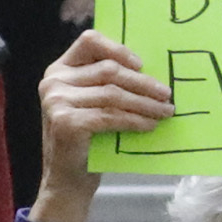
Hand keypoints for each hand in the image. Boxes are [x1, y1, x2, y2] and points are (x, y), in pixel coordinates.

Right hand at [34, 31, 173, 221]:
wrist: (67, 180)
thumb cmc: (86, 139)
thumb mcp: (91, 103)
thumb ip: (107, 83)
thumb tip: (151, 71)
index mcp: (60, 69)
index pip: (89, 41)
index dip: (118, 48)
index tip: (142, 64)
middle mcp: (54, 81)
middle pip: (109, 71)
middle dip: (143, 83)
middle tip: (167, 94)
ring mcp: (57, 102)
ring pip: (113, 94)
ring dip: (145, 104)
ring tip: (165, 112)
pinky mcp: (66, 122)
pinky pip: (111, 116)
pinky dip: (135, 120)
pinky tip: (150, 125)